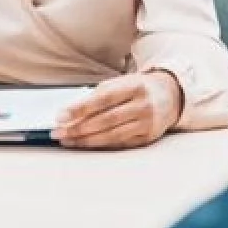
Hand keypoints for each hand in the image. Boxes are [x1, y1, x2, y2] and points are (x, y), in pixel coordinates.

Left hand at [51, 70, 182, 149]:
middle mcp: (143, 105)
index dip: (80, 109)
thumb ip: (98, 96)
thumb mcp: (120, 83)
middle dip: (78, 128)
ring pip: (111, 135)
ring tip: (68, 140)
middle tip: (58, 132)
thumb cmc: (137, 88)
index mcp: (135, 86)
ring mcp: (147, 124)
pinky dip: (100, 145)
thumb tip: (71, 113)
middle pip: (105, 120)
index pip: (103, 99)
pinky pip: (119, 143)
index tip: (61, 116)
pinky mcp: (147, 138)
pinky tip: (86, 144)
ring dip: (86, 140)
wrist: (169, 95)